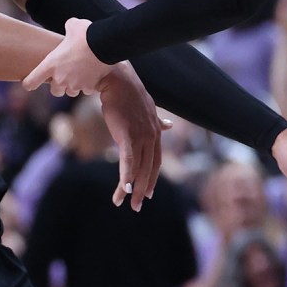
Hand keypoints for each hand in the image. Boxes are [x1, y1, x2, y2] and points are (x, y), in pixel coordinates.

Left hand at [23, 17, 113, 97]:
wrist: (104, 44)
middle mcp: (60, 78)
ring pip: (72, 92)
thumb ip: (68, 29)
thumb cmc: (85, 34)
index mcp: (50, 64)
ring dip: (74, 86)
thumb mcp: (72, 26)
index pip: (31, 81)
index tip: (29, 84)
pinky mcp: (89, 87)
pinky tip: (93, 75)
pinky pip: (87, 90)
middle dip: (59, 86)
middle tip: (64, 76)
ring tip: (81, 75)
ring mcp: (75, 84)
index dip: (29, 83)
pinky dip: (89, 85)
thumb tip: (72, 27)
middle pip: (55, 91)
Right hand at [93, 66, 162, 210]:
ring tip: (123, 201)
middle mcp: (151, 136)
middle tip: (137, 205)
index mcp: (155, 133)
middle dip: (142, 189)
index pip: (155, 161)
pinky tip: (123, 188)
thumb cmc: (128, 94)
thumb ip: (157, 122)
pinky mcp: (127, 135)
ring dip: (129, 188)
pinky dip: (126, 175)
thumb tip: (169, 125)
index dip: (151, 178)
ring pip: (136, 168)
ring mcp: (141, 136)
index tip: (147, 193)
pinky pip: (127, 160)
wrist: (117, 80)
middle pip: (147, 169)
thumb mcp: (147, 110)